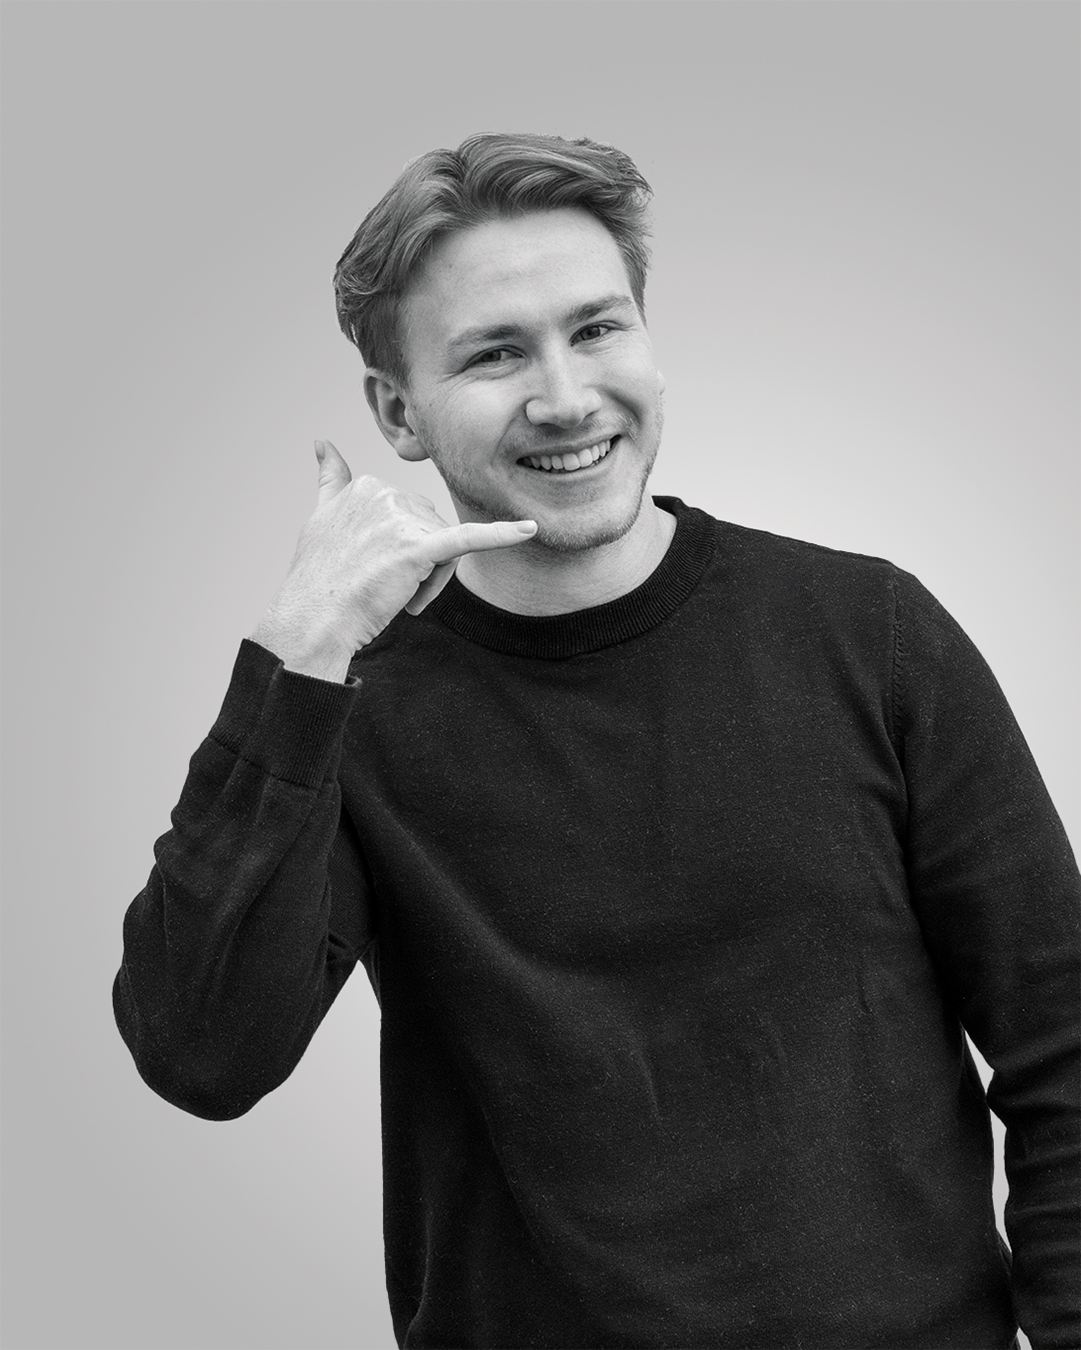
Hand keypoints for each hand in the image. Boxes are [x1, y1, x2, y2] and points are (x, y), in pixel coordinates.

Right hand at [250, 441, 535, 681]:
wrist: (314, 618)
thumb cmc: (320, 578)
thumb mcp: (320, 517)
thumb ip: (330, 479)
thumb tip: (322, 442)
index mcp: (369, 485)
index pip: (413, 517)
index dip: (401, 551)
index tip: (373, 571)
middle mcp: (386, 494)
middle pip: (433, 531)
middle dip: (421, 567)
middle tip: (387, 590)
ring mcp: (403, 520)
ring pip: (445, 550)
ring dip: (429, 582)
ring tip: (396, 597)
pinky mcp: (420, 548)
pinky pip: (470, 538)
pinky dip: (502, 535)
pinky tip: (529, 529)